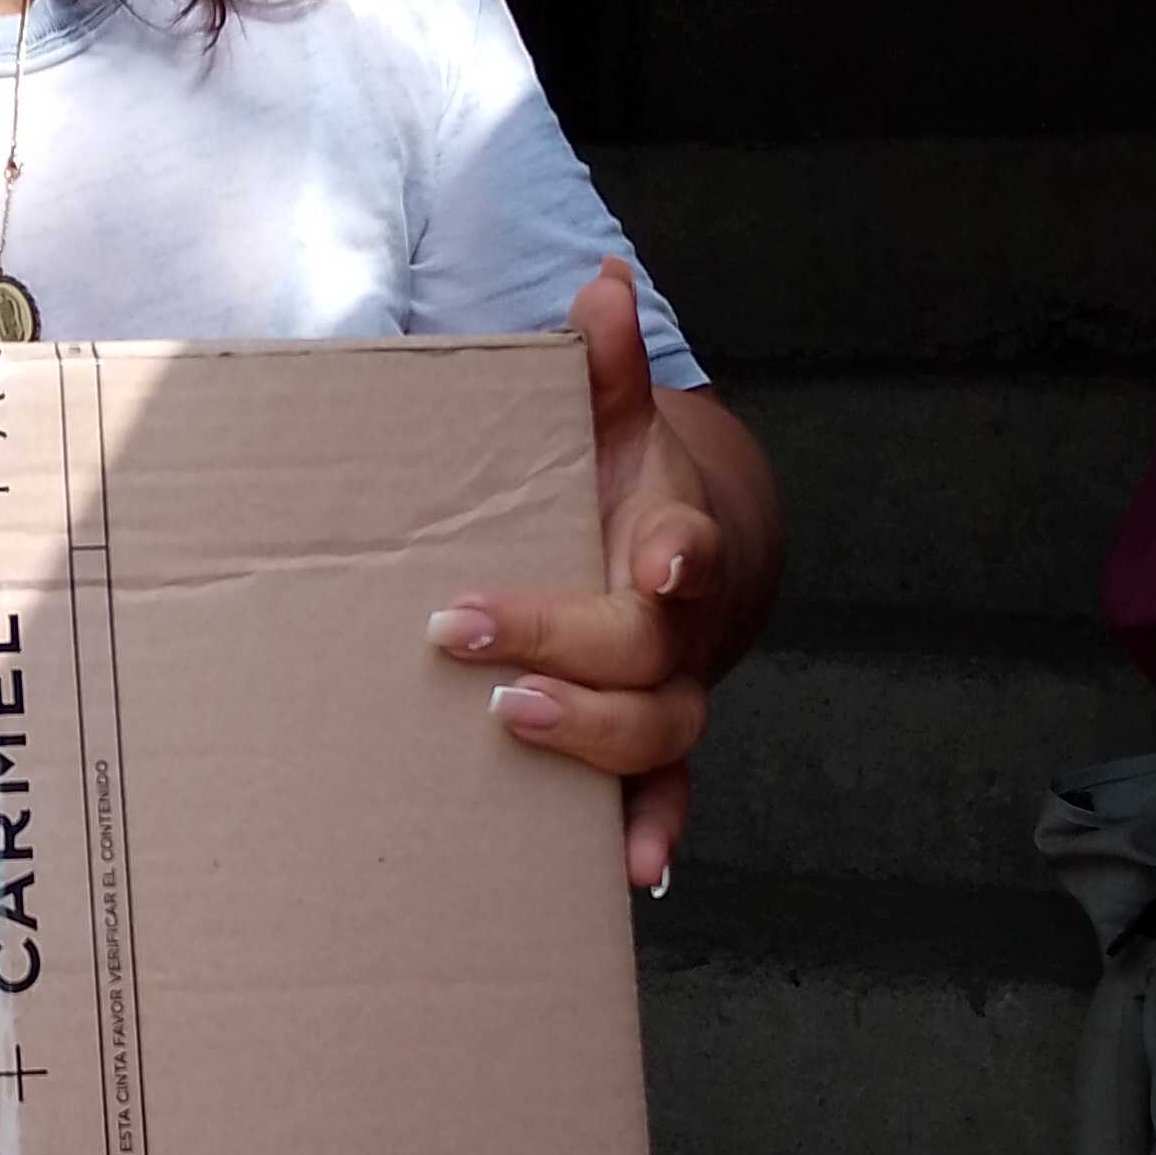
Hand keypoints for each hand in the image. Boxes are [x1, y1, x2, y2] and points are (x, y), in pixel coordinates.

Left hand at [428, 260, 750, 892]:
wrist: (668, 569)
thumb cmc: (618, 492)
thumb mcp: (607, 426)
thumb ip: (600, 366)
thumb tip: (601, 283)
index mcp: (674, 539)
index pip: (690, 545)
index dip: (681, 552)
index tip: (656, 558)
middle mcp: (681, 628)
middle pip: (647, 647)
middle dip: (563, 638)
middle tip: (465, 629)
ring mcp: (670, 696)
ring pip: (661, 731)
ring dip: (596, 737)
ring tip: (518, 723)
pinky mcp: (648, 753)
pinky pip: (662, 799)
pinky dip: (652, 833)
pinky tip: (630, 871)